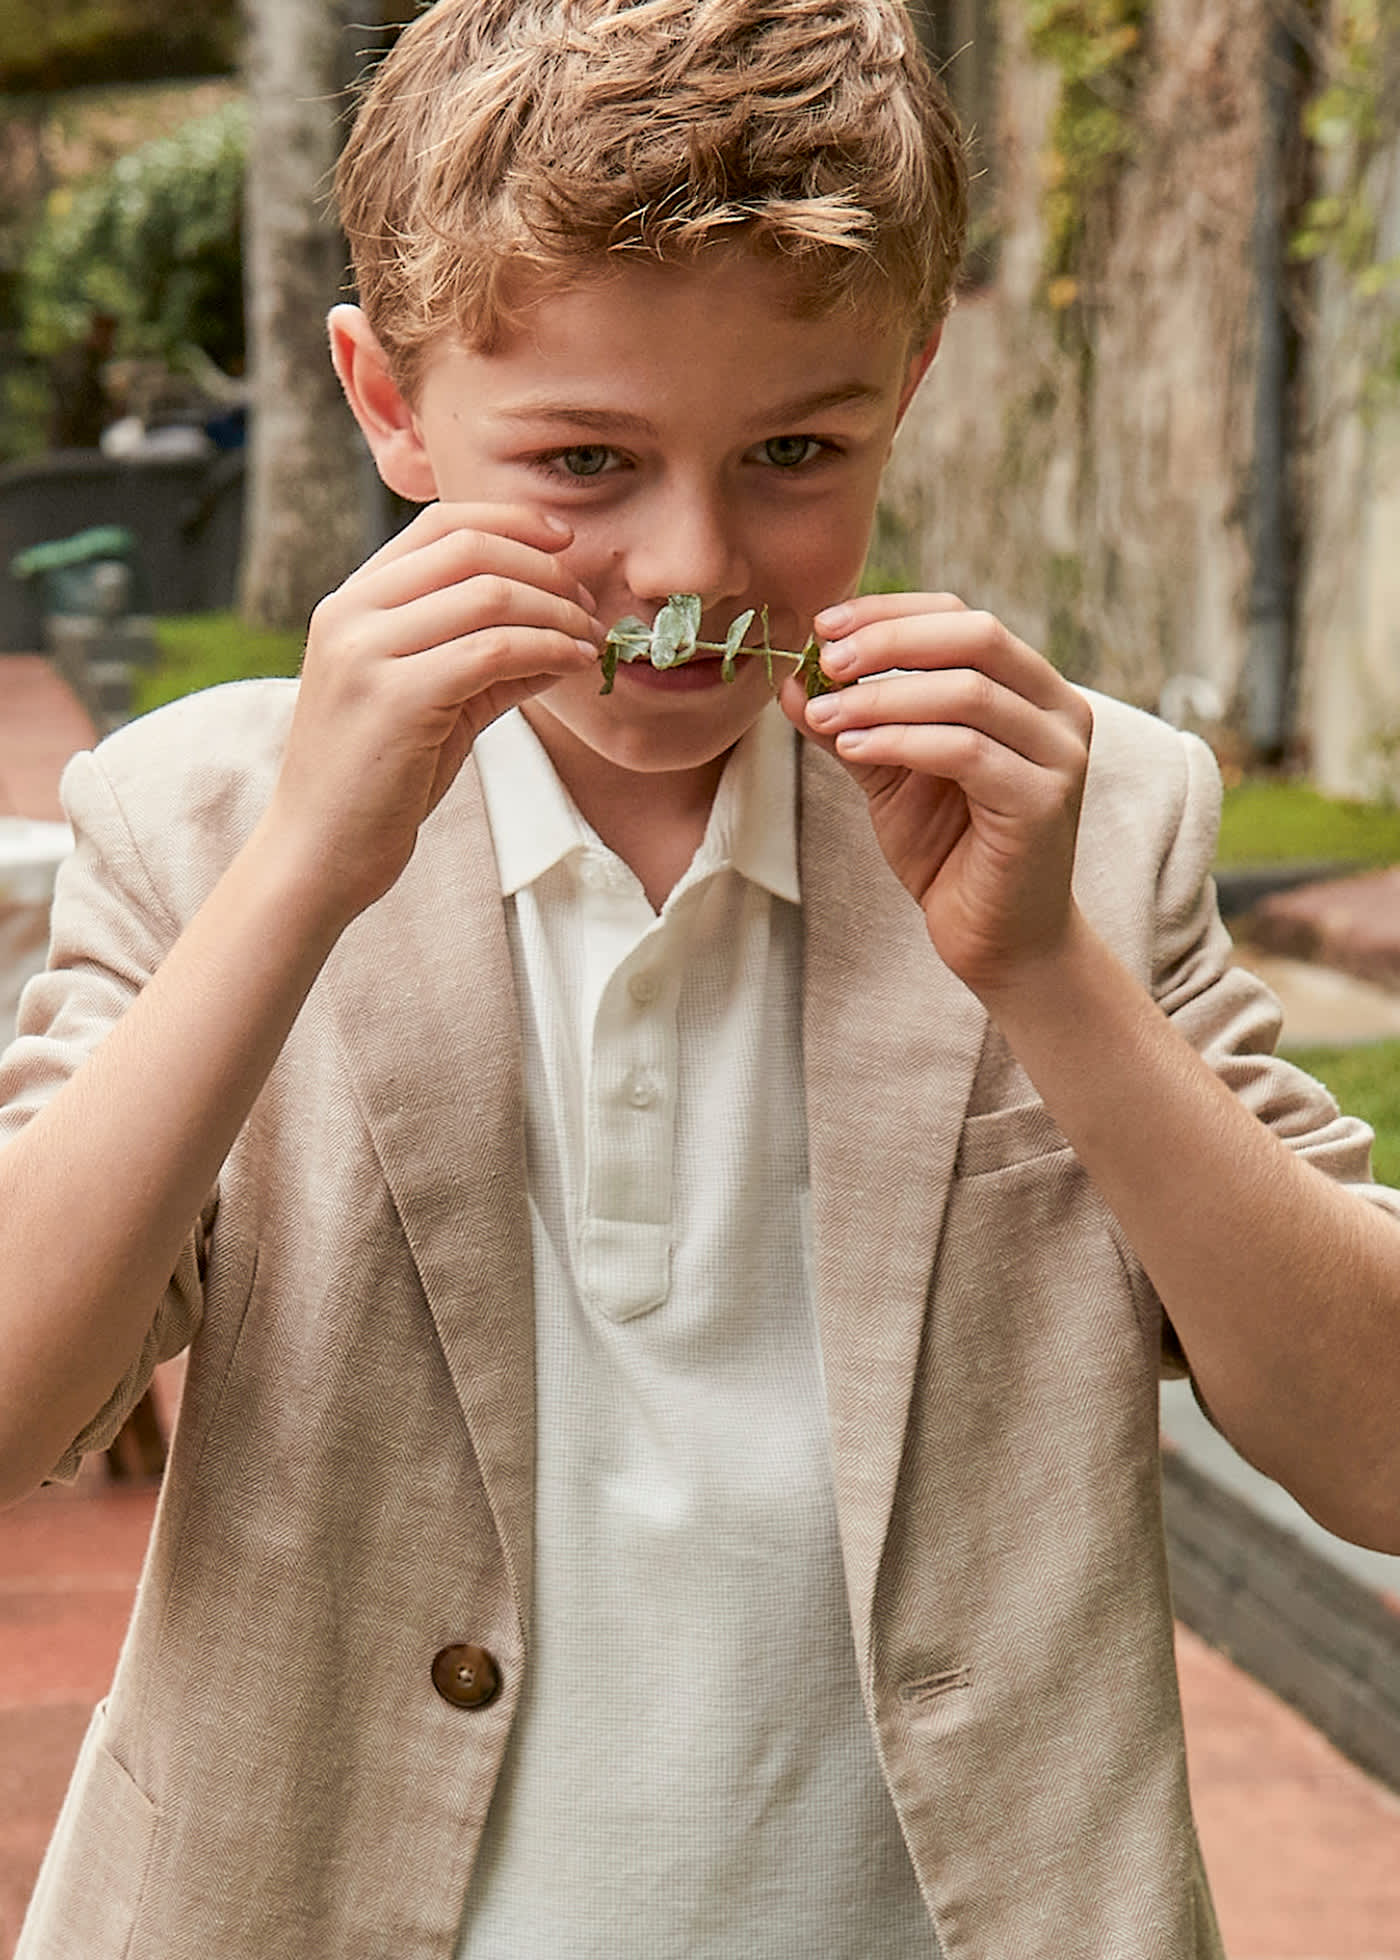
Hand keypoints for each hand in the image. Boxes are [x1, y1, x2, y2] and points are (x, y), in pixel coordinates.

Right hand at [267, 503, 600, 926]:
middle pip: (469, 548)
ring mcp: (367, 652)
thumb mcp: (432, 700)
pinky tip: (573, 663)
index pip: (439, 524)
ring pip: (489, 594)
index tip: (564, 544)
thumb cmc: (376, 781)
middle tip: (586, 601)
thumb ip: (486, 656)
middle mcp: (350, 614)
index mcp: (350, 602)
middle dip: (545, 568)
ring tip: (589, 637)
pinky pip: (494, 650)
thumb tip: (566, 626)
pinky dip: (548, 649)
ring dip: (557, 611)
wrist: (319, 852)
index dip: (511, 523)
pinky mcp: (396, 697)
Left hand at [778, 593, 1093, 996]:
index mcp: (1029, 688)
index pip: (962, 617)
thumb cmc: (948, 851)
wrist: (995, 939)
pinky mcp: (1043, 801)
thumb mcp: (889, 773)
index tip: (825, 625)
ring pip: (966, 692)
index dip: (890, 612)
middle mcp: (1057, 710)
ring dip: (882, 697)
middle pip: (976, 636)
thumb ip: (851, 721)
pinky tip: (853, 749)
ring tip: (824, 715)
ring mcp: (1058, 755)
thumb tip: (790, 676)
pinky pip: (964, 750)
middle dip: (889, 641)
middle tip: (825, 660)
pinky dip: (900, 740)